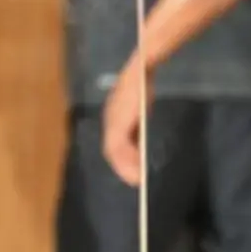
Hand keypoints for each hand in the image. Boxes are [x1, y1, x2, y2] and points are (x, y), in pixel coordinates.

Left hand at [103, 56, 149, 184]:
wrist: (141, 69)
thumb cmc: (141, 85)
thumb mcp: (138, 107)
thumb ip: (136, 122)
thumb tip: (139, 139)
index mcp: (113, 119)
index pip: (113, 144)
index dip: (122, 160)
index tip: (133, 172)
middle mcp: (109, 121)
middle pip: (111, 151)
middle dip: (122, 168)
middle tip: (135, 182)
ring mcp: (113, 121)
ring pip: (114, 151)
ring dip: (125, 166)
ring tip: (137, 178)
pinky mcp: (120, 121)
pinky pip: (120, 144)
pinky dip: (128, 157)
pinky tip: (139, 164)